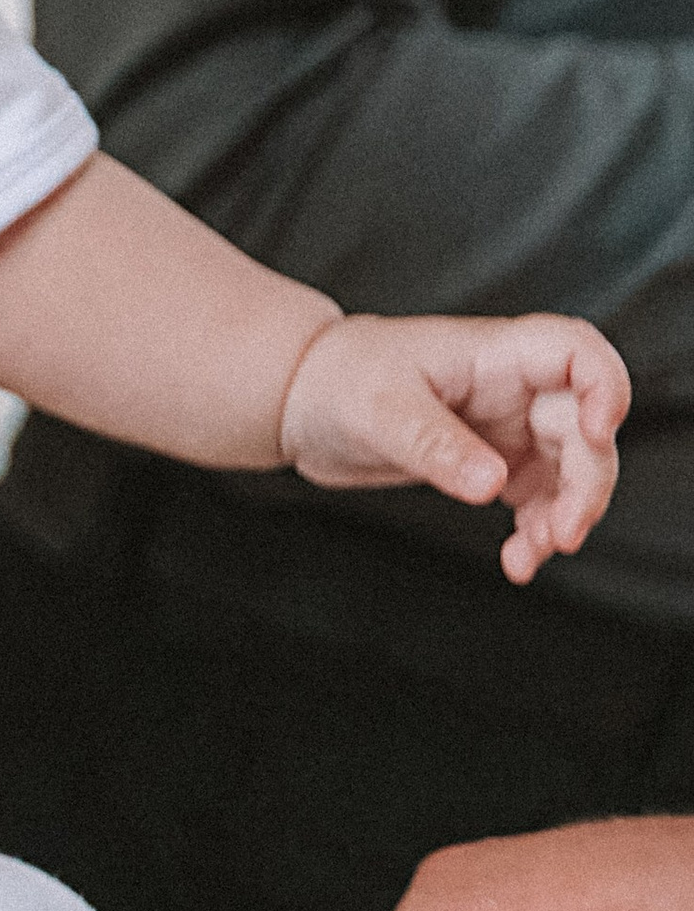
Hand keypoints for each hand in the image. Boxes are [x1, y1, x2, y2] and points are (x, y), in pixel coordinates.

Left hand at [279, 310, 627, 579]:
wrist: (304, 401)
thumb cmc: (338, 380)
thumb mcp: (380, 411)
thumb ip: (436, 446)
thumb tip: (491, 484)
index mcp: (493, 353)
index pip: (575, 352)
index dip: (605, 385)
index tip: (599, 433)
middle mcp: (512, 386)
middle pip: (583, 425)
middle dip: (587, 481)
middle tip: (564, 534)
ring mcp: (508, 425)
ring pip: (570, 468)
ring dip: (566, 514)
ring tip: (535, 554)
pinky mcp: (494, 461)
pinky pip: (539, 496)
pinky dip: (538, 528)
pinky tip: (519, 558)